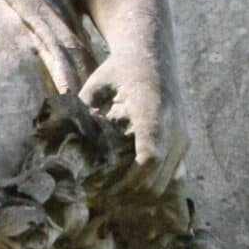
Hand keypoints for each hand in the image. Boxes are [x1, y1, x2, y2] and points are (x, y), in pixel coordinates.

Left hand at [79, 59, 188, 196]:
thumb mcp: (94, 88)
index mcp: (152, 112)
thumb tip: (64, 149)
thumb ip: (83, 117)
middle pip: (156, 180)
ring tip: (109, 189)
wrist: (153, 54)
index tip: (100, 188)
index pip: (149, 158)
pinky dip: (148, 183)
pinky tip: (125, 180)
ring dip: (137, 191)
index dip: (126, 181)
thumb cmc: (118, 71)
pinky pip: (170, 176)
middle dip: (127, 193)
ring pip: (164, 184)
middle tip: (98, 195)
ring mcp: (182, 137)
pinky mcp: (183, 144)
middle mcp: (174, 127)